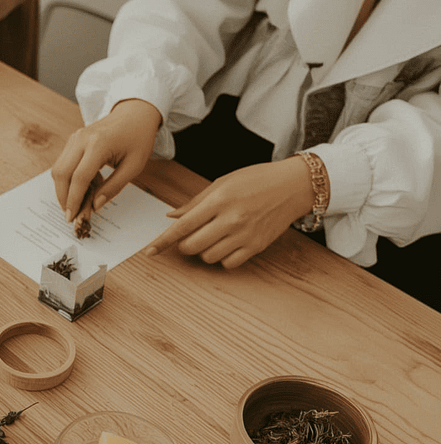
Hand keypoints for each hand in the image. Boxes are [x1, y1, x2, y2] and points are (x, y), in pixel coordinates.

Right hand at [51, 99, 161, 222]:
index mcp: (99, 144)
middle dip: (63, 197)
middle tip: (71, 214)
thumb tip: (95, 206)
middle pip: (61, 173)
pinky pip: (63, 163)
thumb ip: (113, 187)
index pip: (79, 177)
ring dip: (63, 189)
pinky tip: (81, 187)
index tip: (72, 216)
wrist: (135, 113)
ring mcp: (75, 137)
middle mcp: (82, 139)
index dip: (74, 200)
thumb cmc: (138, 137)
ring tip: (77, 202)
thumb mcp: (134, 166)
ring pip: (58, 169)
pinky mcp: (73, 140)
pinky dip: (67, 179)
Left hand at [144, 155, 316, 268]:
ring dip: (203, 251)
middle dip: (184, 245)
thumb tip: (171, 216)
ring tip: (213, 237)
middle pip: (192, 246)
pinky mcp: (256, 246)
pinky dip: (222, 258)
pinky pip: (228, 263)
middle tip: (191, 236)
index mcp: (219, 200)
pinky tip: (227, 244)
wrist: (294, 185)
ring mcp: (244, 234)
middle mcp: (231, 219)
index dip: (163, 241)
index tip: (150, 251)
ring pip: (208, 257)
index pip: (183, 226)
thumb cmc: (257, 180)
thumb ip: (195, 202)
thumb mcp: (223, 183)